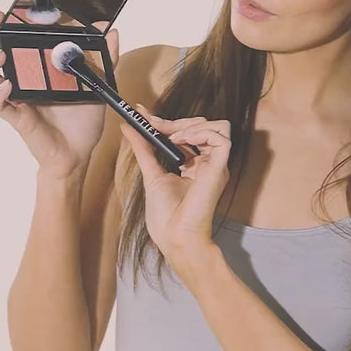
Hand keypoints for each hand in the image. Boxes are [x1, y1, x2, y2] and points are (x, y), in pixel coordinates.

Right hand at [0, 10, 118, 178]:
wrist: (78, 154)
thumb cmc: (84, 124)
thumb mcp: (98, 86)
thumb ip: (105, 59)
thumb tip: (112, 31)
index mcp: (41, 74)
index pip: (23, 46)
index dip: (16, 29)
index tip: (15, 11)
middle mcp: (26, 84)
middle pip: (2, 56)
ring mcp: (18, 101)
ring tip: (0, 55)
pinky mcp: (17, 118)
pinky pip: (0, 105)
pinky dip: (0, 95)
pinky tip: (9, 86)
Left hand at [119, 103, 230, 267]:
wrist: (174, 236)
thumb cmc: (166, 216)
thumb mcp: (150, 173)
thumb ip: (143, 148)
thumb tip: (129, 126)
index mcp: (194, 165)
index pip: (188, 132)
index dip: (169, 121)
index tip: (145, 115)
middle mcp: (208, 163)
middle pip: (204, 125)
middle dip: (178, 121)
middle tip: (156, 126)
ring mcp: (215, 165)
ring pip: (219, 126)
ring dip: (193, 125)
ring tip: (173, 138)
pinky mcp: (220, 169)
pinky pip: (222, 138)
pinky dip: (202, 133)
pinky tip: (183, 142)